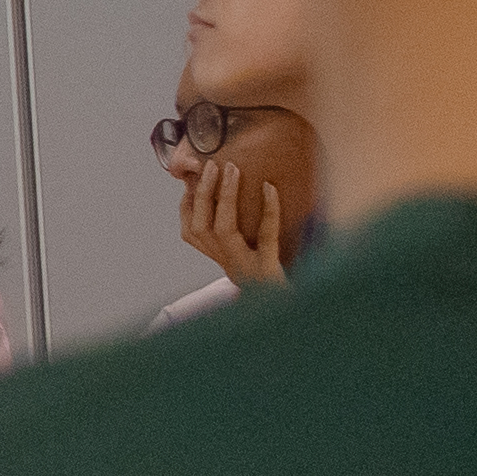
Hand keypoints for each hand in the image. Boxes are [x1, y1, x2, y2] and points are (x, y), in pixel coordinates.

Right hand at [177, 147, 290, 289]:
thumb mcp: (246, 257)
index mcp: (218, 259)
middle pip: (201, 227)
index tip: (191, 179)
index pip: (190, 230)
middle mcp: (226, 263)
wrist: (288, 310)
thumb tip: (227, 193)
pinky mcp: (268, 268)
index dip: (188, 203)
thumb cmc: (269, 279)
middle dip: (203, 193)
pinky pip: (267, 237)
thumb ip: (234, 233)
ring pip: (224, 230)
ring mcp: (245, 266)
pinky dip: (268, 210)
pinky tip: (269, 188)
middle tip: (212, 165)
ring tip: (233, 170)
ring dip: (225, 197)